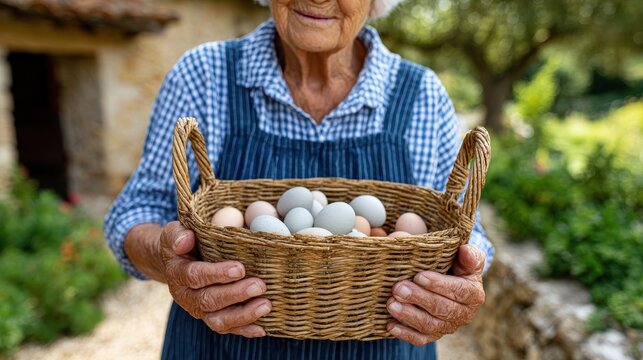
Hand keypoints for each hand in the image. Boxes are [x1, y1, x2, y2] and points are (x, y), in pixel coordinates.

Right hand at [160, 221, 270, 337]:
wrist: (178, 262)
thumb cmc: (183, 243)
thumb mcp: (174, 233)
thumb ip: (177, 235)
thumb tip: (186, 240)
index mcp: (178, 274)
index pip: (194, 276)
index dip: (217, 274)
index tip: (240, 269)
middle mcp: (186, 297)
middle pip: (209, 301)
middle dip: (236, 294)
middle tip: (259, 285)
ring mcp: (199, 311)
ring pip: (218, 320)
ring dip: (243, 315)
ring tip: (266, 305)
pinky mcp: (212, 318)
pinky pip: (227, 328)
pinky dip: (245, 330)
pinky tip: (263, 328)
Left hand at [386, 244, 485, 345]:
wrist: (451, 284)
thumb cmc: (457, 267)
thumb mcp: (467, 259)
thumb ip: (469, 255)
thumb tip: (465, 251)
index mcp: (473, 295)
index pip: (458, 291)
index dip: (438, 285)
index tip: (419, 276)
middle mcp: (463, 314)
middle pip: (441, 309)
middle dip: (418, 298)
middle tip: (398, 288)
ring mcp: (447, 327)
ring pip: (429, 325)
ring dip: (408, 316)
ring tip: (391, 304)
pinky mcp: (433, 335)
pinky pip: (420, 338)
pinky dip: (405, 334)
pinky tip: (391, 326)